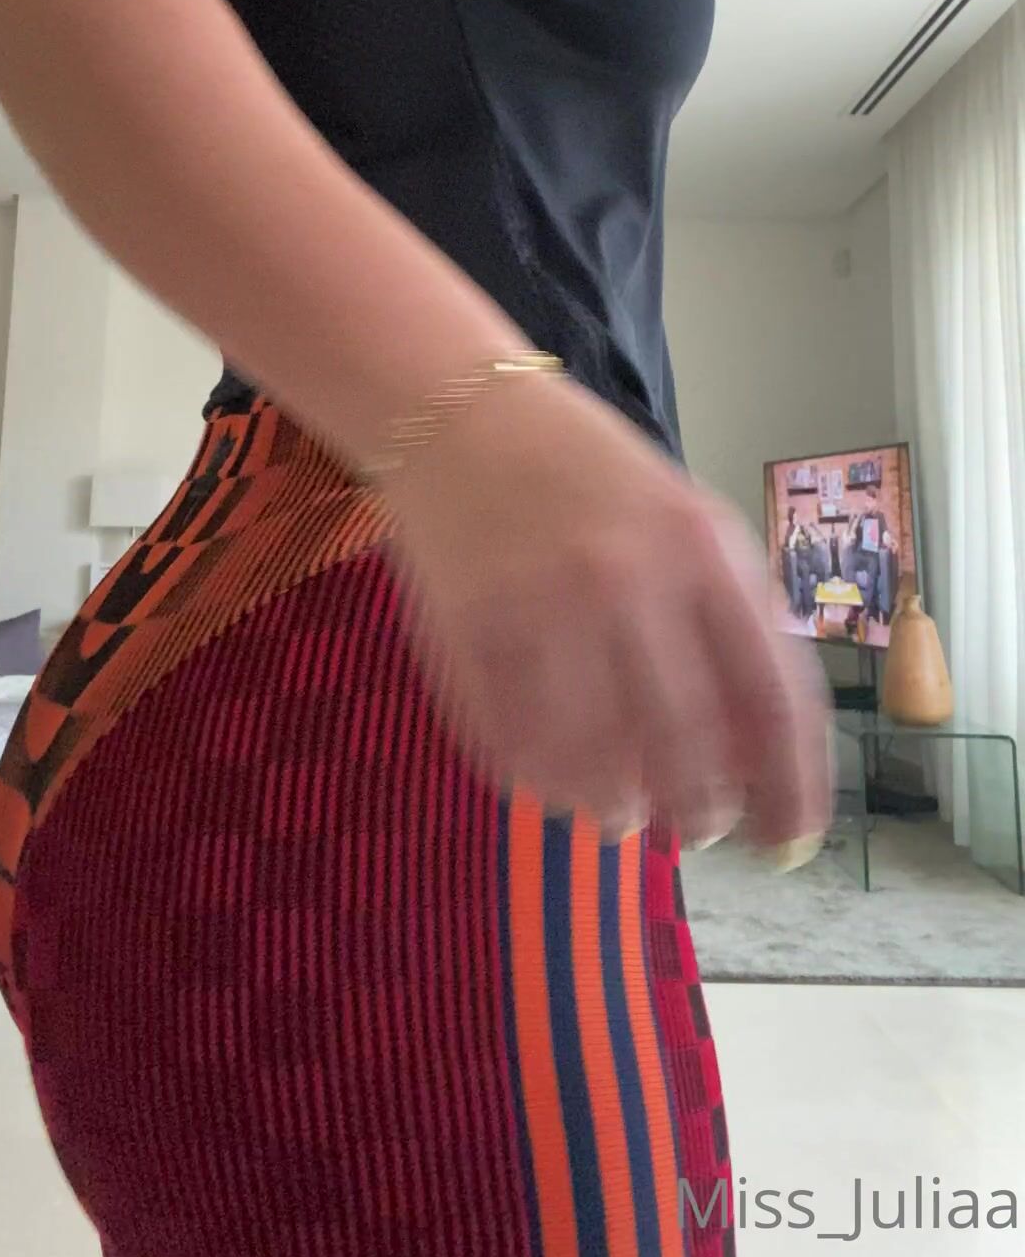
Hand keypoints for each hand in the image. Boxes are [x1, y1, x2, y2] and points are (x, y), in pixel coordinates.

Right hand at [383, 370, 832, 850]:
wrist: (464, 416)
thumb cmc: (593, 480)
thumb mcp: (688, 526)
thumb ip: (729, 625)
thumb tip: (756, 761)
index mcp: (703, 550)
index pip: (772, 695)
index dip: (791, 784)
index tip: (792, 841)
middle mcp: (629, 578)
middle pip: (687, 745)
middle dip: (703, 812)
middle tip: (699, 830)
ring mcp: (543, 605)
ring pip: (594, 762)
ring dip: (616, 811)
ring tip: (620, 817)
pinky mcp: (469, 630)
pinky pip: (514, 745)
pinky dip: (540, 782)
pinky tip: (553, 782)